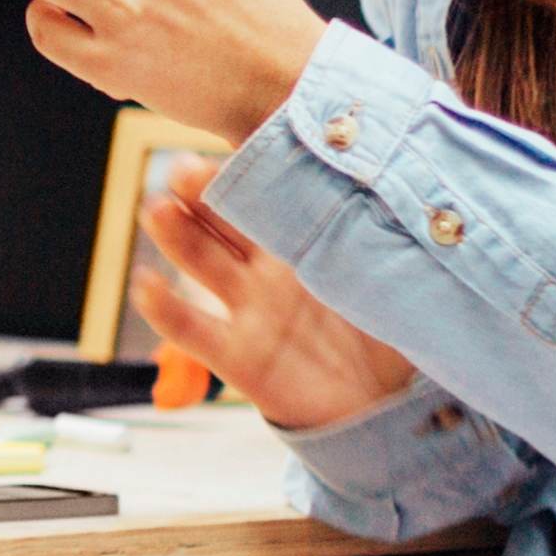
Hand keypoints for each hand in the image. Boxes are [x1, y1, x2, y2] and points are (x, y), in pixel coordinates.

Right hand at [131, 156, 418, 432]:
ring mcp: (246, 308)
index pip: (269, 195)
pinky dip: (163, 306)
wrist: (384, 405)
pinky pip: (191, 328)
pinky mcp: (233, 354)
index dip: (251, 171)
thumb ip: (392, 246)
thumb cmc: (393, 335)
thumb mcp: (399, 282)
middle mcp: (267, 267)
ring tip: (157, 209)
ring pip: (199, 259)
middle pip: (222, 218)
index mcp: (306, 241)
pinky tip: (146, 282)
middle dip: (200, 190)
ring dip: (174, 233)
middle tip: (184, 169)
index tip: (242, 150)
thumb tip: (409, 202)